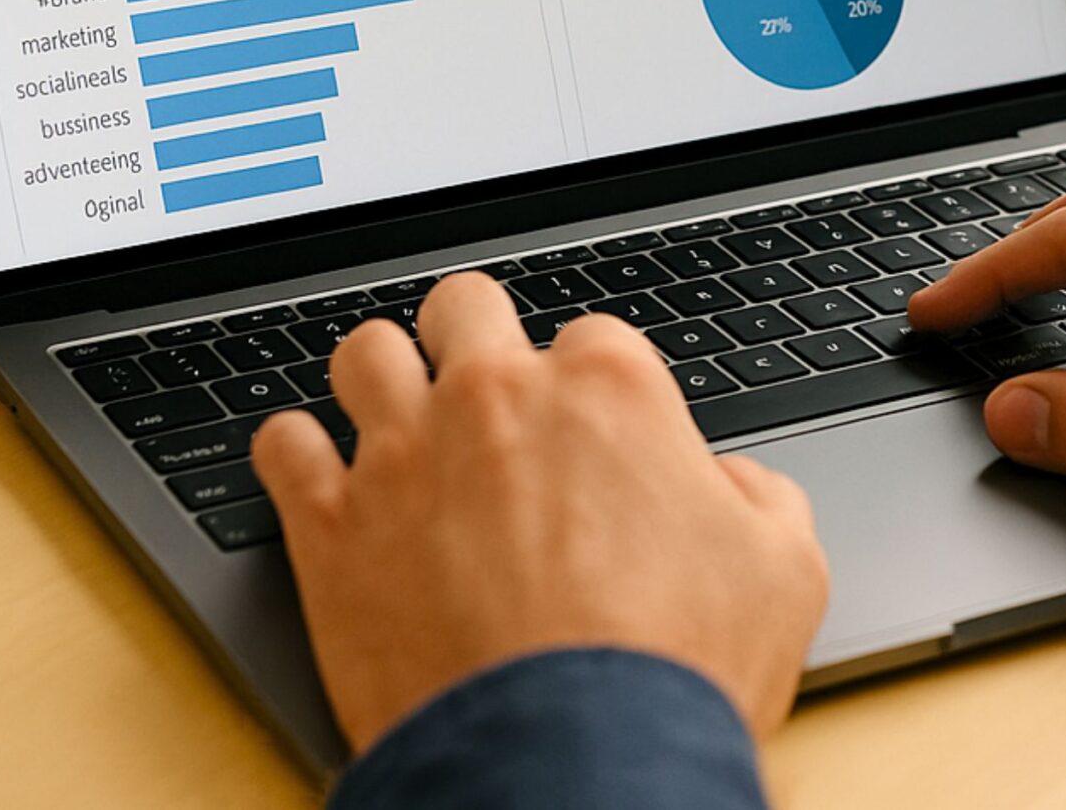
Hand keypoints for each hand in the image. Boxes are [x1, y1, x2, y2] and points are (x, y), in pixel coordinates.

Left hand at [251, 272, 829, 753]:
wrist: (569, 758)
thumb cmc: (673, 670)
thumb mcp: (784, 574)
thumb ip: (759, 501)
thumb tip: (731, 487)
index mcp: (606, 391)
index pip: (590, 338)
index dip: (590, 387)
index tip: (586, 431)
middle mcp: (495, 397)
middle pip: (464, 308)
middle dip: (472, 339)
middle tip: (480, 392)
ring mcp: (403, 453)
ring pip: (363, 354)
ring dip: (379, 380)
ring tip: (392, 419)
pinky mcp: (329, 522)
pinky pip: (280, 444)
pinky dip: (293, 456)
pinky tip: (314, 478)